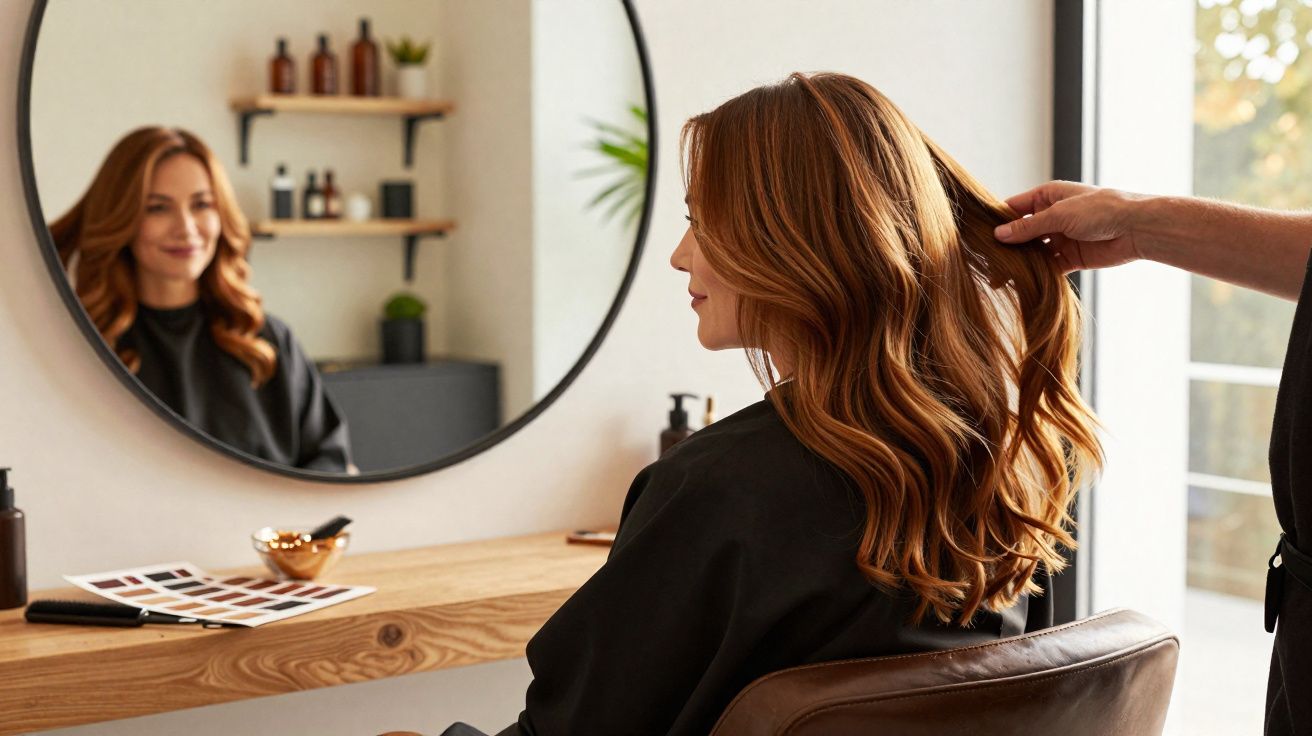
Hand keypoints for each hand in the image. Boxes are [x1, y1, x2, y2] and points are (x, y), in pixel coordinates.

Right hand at [993, 181, 1145, 272]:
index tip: (978, 235)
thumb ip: (1028, 227)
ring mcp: (1060, 238)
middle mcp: (1051, 216)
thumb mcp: (1058, 215)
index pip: (1014, 208)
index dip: (997, 220)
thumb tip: (999, 234)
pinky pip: (1047, 267)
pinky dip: (1035, 274)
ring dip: (1018, 263)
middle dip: (1005, 246)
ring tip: (997, 277)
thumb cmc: (1100, 209)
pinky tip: (1020, 284)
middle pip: (1021, 233)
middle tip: (985, 262)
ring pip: (1032, 252)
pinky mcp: (1070, 258)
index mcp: (1047, 197)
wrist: (1136, 228)